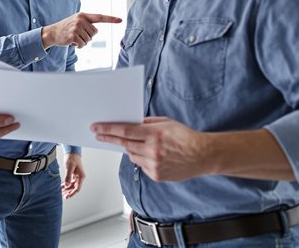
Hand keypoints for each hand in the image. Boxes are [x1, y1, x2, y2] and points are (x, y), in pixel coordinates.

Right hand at [42, 12, 121, 48]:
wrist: (52, 32)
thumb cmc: (67, 28)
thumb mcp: (77, 21)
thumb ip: (87, 24)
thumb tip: (95, 31)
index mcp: (83, 15)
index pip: (100, 17)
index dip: (111, 19)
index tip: (120, 20)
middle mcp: (81, 20)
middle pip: (94, 33)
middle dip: (88, 36)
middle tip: (78, 34)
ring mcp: (76, 27)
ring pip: (89, 40)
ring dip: (83, 42)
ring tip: (74, 38)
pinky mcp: (73, 36)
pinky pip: (83, 44)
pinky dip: (79, 46)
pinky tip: (72, 42)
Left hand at [61, 153, 85, 198]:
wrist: (72, 152)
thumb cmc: (72, 158)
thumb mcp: (69, 167)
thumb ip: (68, 176)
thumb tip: (66, 185)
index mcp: (81, 176)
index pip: (77, 188)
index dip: (72, 193)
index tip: (68, 196)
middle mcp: (80, 177)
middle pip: (74, 188)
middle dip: (69, 192)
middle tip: (64, 196)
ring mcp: (76, 176)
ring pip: (72, 185)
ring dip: (67, 188)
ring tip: (61, 191)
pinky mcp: (73, 174)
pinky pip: (70, 181)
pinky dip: (66, 184)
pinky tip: (61, 186)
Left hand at [92, 117, 211, 181]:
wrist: (202, 155)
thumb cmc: (185, 137)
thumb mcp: (166, 122)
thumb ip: (146, 123)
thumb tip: (130, 123)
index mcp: (154, 134)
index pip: (124, 131)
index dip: (108, 130)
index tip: (96, 128)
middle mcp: (152, 150)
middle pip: (124, 144)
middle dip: (110, 139)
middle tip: (99, 135)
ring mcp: (154, 165)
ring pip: (131, 156)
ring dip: (130, 149)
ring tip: (139, 144)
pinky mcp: (156, 175)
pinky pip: (141, 165)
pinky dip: (141, 159)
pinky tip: (151, 155)